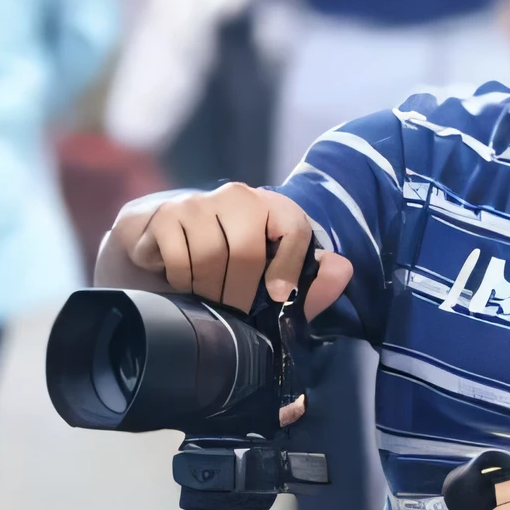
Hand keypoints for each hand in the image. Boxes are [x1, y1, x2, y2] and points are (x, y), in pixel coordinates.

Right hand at [112, 182, 352, 319]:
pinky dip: (182, 281)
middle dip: (241, 294)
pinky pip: (180, 259)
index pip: (294, 230)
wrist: (169, 237)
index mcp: (274, 208)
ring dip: (209, 290)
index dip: (290, 267)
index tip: (279, 296)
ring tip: (209, 299)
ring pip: (211, 257)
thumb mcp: (277, 276)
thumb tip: (342, 270)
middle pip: (247, 251)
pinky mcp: (167, 214)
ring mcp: (200, 202)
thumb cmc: (233, 265)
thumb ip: (313, 282)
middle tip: (236, 313)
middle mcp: (240, 196)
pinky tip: (184, 281)